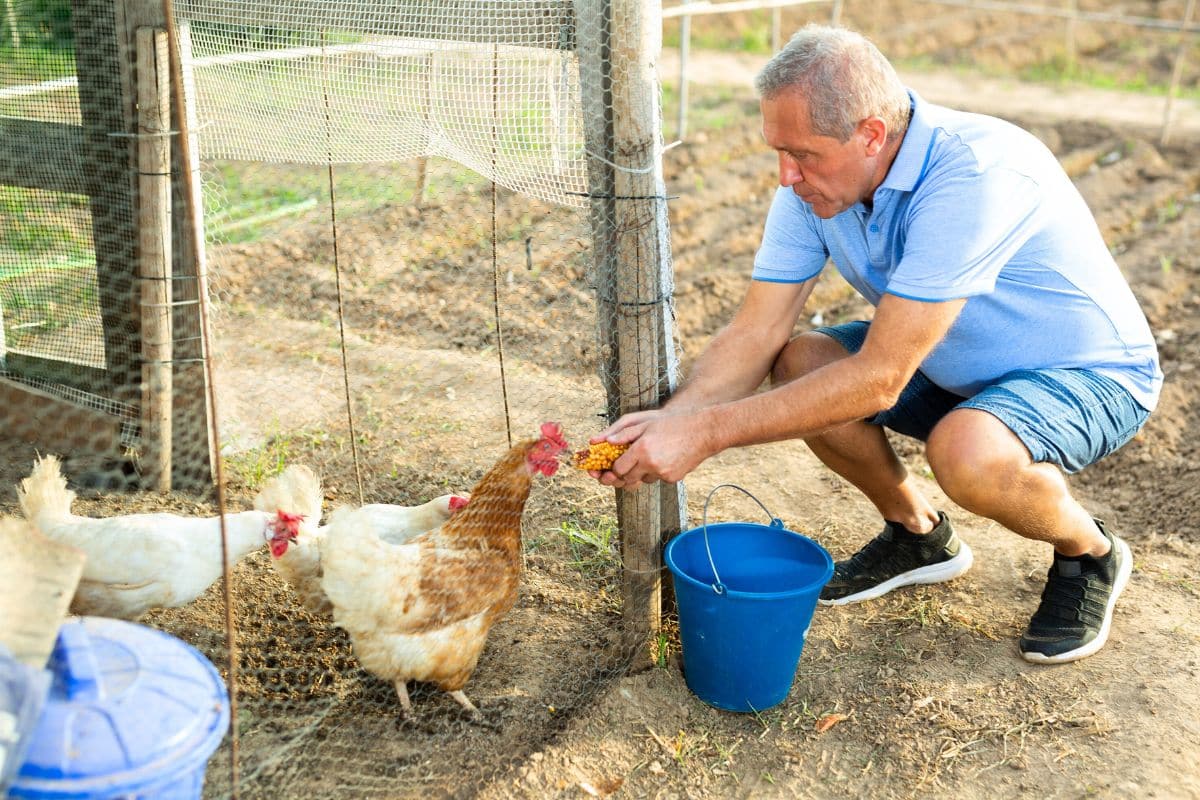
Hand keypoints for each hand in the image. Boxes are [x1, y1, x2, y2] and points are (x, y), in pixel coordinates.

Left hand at [587, 409, 713, 489]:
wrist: (704, 431)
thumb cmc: (673, 423)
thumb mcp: (645, 422)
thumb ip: (623, 433)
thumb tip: (603, 441)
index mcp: (642, 449)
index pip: (618, 468)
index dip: (613, 467)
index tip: (613, 463)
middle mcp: (651, 464)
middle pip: (627, 479)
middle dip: (623, 474)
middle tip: (621, 467)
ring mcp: (663, 473)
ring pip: (642, 480)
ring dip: (640, 472)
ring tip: (647, 457)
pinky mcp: (672, 479)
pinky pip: (656, 478)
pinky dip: (655, 471)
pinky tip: (662, 457)